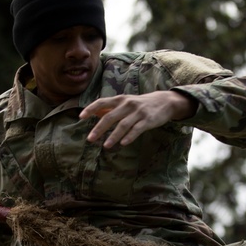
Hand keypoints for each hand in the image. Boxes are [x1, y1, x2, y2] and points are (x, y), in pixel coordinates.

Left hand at [79, 90, 195, 147]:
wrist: (164, 102)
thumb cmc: (140, 104)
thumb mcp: (125, 102)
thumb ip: (111, 108)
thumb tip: (94, 113)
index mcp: (120, 100)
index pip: (102, 102)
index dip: (91, 109)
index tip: (81, 117)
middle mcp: (127, 104)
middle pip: (110, 117)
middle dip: (99, 129)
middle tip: (90, 139)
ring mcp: (138, 112)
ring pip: (123, 125)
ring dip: (113, 136)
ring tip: (106, 146)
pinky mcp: (148, 120)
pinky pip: (137, 129)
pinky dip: (130, 136)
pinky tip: (123, 144)